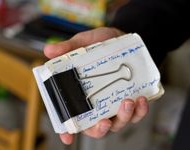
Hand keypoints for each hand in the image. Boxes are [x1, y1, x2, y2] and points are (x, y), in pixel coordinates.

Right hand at [44, 27, 148, 144]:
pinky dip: (140, 111)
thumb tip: (49, 51)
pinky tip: (141, 99)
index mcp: (82, 94)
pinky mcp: (132, 102)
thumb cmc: (101, 44)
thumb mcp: (84, 43)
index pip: (72, 116)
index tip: (67, 138)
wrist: (124, 39)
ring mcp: (115, 105)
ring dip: (124, 117)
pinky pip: (137, 114)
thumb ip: (69, 48)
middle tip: (104, 122)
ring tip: (128, 102)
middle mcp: (98, 104)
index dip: (68, 130)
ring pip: (119, 123)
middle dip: (100, 129)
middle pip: (96, 127)